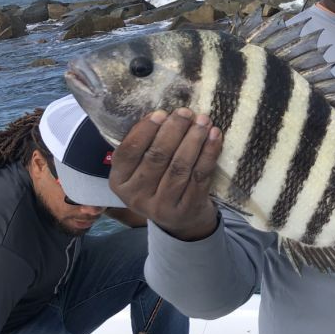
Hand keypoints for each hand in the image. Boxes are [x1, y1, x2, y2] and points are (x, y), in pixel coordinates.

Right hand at [109, 108, 222, 240]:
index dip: (144, 131)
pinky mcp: (187, 208)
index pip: (127, 152)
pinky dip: (209, 153)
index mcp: (119, 181)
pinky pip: (200, 175)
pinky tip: (214, 136)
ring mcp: (162, 205)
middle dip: (173, 130)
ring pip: (179, 166)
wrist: (182, 221)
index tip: (161, 113)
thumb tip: (163, 114)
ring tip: (203, 121)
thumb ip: (145, 146)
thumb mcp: (142, 170)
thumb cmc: (160, 183)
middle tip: (186, 112)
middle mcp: (136, 196)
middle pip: (156, 157)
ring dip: (193, 139)